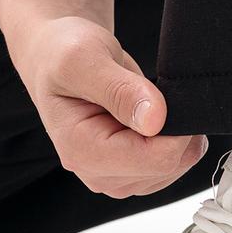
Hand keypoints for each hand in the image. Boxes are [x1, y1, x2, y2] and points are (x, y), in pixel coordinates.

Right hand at [14, 16, 207, 197]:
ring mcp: (113, 176)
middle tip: (153, 92)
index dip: (176, 127)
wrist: (55, 60)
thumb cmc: (62, 56)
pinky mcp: (127, 172)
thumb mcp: (85, 58)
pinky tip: (153, 115)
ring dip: (177, 133)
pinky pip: (172, 164)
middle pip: (167, 166)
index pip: (154, 159)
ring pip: (175, 167)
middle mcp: (95, 173)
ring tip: (148, 101)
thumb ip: (121, 89)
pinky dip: (174, 139)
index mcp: (81, 151)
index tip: (168, 94)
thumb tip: (155, 120)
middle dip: (177, 129)